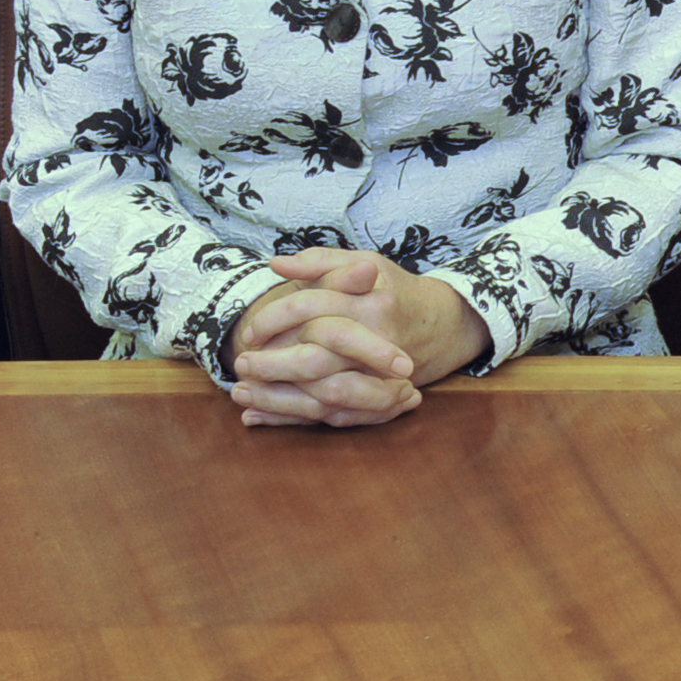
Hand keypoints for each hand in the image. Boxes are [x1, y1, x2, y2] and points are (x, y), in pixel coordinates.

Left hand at [226, 250, 492, 427]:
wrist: (439, 324)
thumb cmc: (390, 290)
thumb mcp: (363, 262)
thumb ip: (320, 261)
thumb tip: (276, 264)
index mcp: (370, 301)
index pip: (311, 307)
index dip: (275, 318)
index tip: (250, 330)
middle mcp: (376, 339)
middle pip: (315, 359)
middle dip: (272, 365)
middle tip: (241, 365)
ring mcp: (379, 374)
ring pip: (321, 394)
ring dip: (276, 398)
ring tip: (241, 394)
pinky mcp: (376, 399)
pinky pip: (331, 416)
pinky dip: (292, 419)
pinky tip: (259, 416)